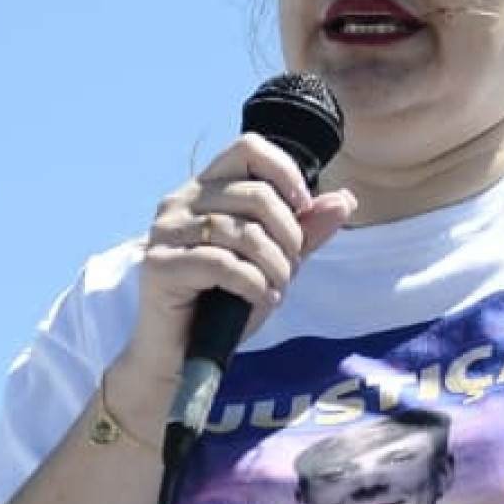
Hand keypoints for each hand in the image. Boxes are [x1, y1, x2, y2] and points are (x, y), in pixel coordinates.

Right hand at [116, 134, 356, 378]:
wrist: (184, 356)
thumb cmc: (227, 303)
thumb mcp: (276, 262)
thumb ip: (308, 230)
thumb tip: (345, 199)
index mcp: (206, 189)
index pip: (248, 147)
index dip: (285, 173)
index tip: (303, 208)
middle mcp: (180, 202)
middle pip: (256, 194)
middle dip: (289, 235)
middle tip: (290, 268)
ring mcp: (164, 232)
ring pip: (242, 231)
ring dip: (275, 264)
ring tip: (277, 287)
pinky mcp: (159, 266)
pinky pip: (222, 263)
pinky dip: (253, 282)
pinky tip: (262, 297)